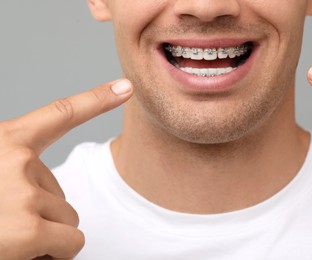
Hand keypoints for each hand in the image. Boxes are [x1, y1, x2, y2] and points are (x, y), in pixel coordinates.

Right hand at [0, 79, 132, 258]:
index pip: (61, 114)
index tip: (126, 87)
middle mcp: (15, 160)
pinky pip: (71, 243)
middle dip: (38, 213)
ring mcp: (22, 194)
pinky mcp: (29, 232)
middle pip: (61, 189)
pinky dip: (54, 254)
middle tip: (2, 220)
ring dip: (44, 234)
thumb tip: (53, 197)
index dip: (97, 98)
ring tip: (5, 236)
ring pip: (67, 218)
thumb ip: (14, 170)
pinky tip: (20, 252)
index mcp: (3, 141)